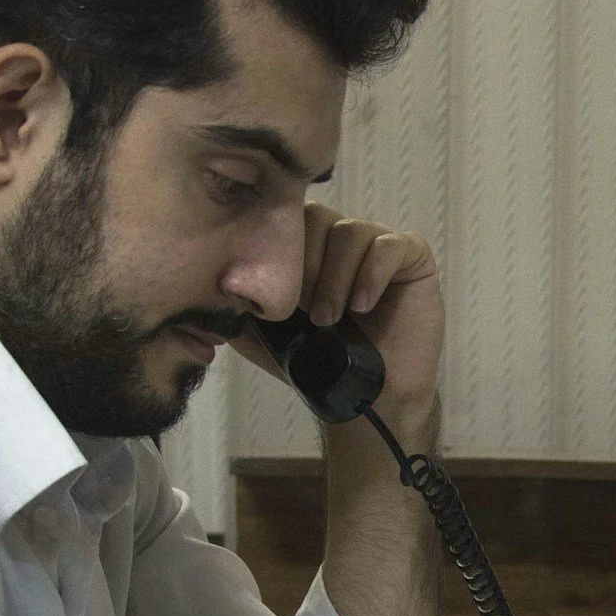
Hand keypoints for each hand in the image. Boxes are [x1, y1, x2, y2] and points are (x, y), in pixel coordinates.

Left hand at [232, 204, 442, 411]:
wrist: (366, 399)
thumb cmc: (317, 364)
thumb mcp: (260, 331)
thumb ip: (234, 303)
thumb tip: (202, 279)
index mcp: (306, 248)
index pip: (285, 218)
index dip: (279, 250)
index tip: (275, 296)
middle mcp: (340, 238)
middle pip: (316, 216)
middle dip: (305, 263)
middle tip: (303, 308)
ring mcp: (377, 244)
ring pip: (350, 231)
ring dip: (335, 277)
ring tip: (329, 318)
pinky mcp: (412, 257)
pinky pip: (389, 245)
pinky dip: (371, 274)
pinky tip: (360, 305)